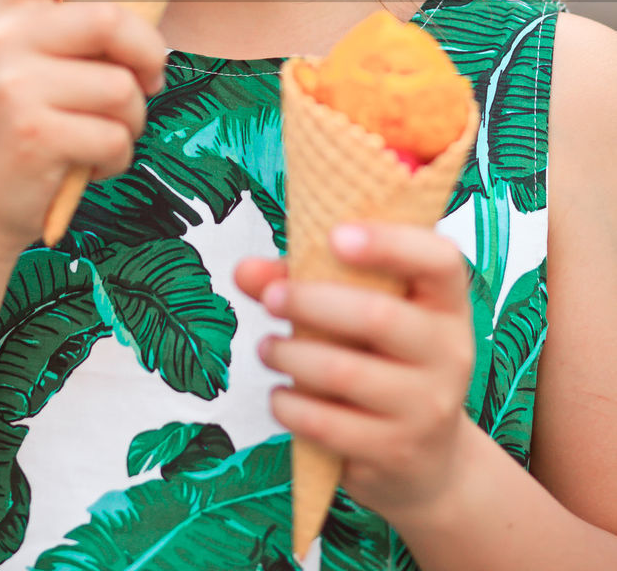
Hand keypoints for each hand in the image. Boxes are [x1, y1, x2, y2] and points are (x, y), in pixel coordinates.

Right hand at [0, 0, 166, 259]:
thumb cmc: (29, 124)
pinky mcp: (33, 135)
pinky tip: (87, 165)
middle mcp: (3, 39)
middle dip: (149, 55)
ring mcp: (13, 86)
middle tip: (152, 79)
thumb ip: (74, 25)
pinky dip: (117, 157)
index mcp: (7, 12)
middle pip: (111, 21)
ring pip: (122, 88)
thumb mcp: (35, 63)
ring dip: (132, 120)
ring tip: (103, 134)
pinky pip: (115, 136)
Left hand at [235, 221, 474, 523]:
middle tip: (270, 299)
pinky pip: (329, 425)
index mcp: (446, 302)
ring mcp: (428, 406)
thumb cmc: (384, 359)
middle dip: (310, 302)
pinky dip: (290, 406)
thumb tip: (244, 270)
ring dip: (290, 355)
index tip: (335, 236)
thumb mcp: (365, 310)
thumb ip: (307, 280)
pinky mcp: (396, 450)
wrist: (428, 459)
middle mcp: (450, 351)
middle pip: (378, 316)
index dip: (389, 243)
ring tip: (267, 348)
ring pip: (345, 372)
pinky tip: (280, 396)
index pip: (439, 260)